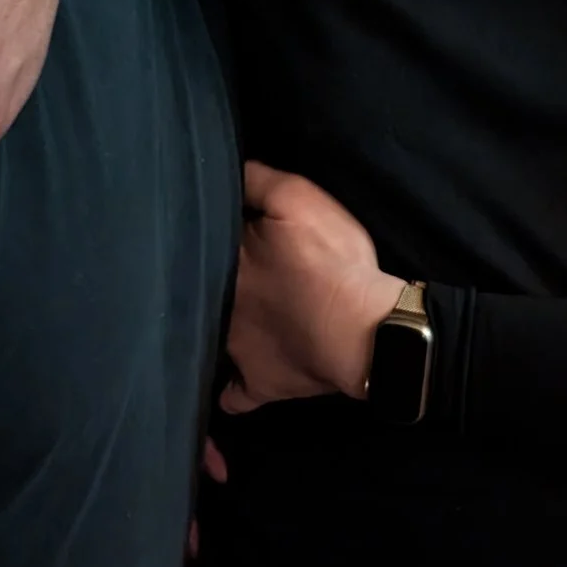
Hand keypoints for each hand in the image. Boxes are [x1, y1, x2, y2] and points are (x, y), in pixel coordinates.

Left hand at [222, 162, 404, 414]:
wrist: (366, 330)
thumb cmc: (333, 261)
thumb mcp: (298, 199)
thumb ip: (258, 181)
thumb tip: (224, 171)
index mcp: (229, 263)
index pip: (201, 247)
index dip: (203, 240)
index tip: (208, 235)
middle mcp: (221, 309)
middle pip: (200, 295)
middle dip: (201, 286)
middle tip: (216, 277)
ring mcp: (237, 352)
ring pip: (211, 340)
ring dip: (211, 330)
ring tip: (218, 322)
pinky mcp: (259, 384)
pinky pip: (234, 394)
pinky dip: (232, 389)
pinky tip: (233, 382)